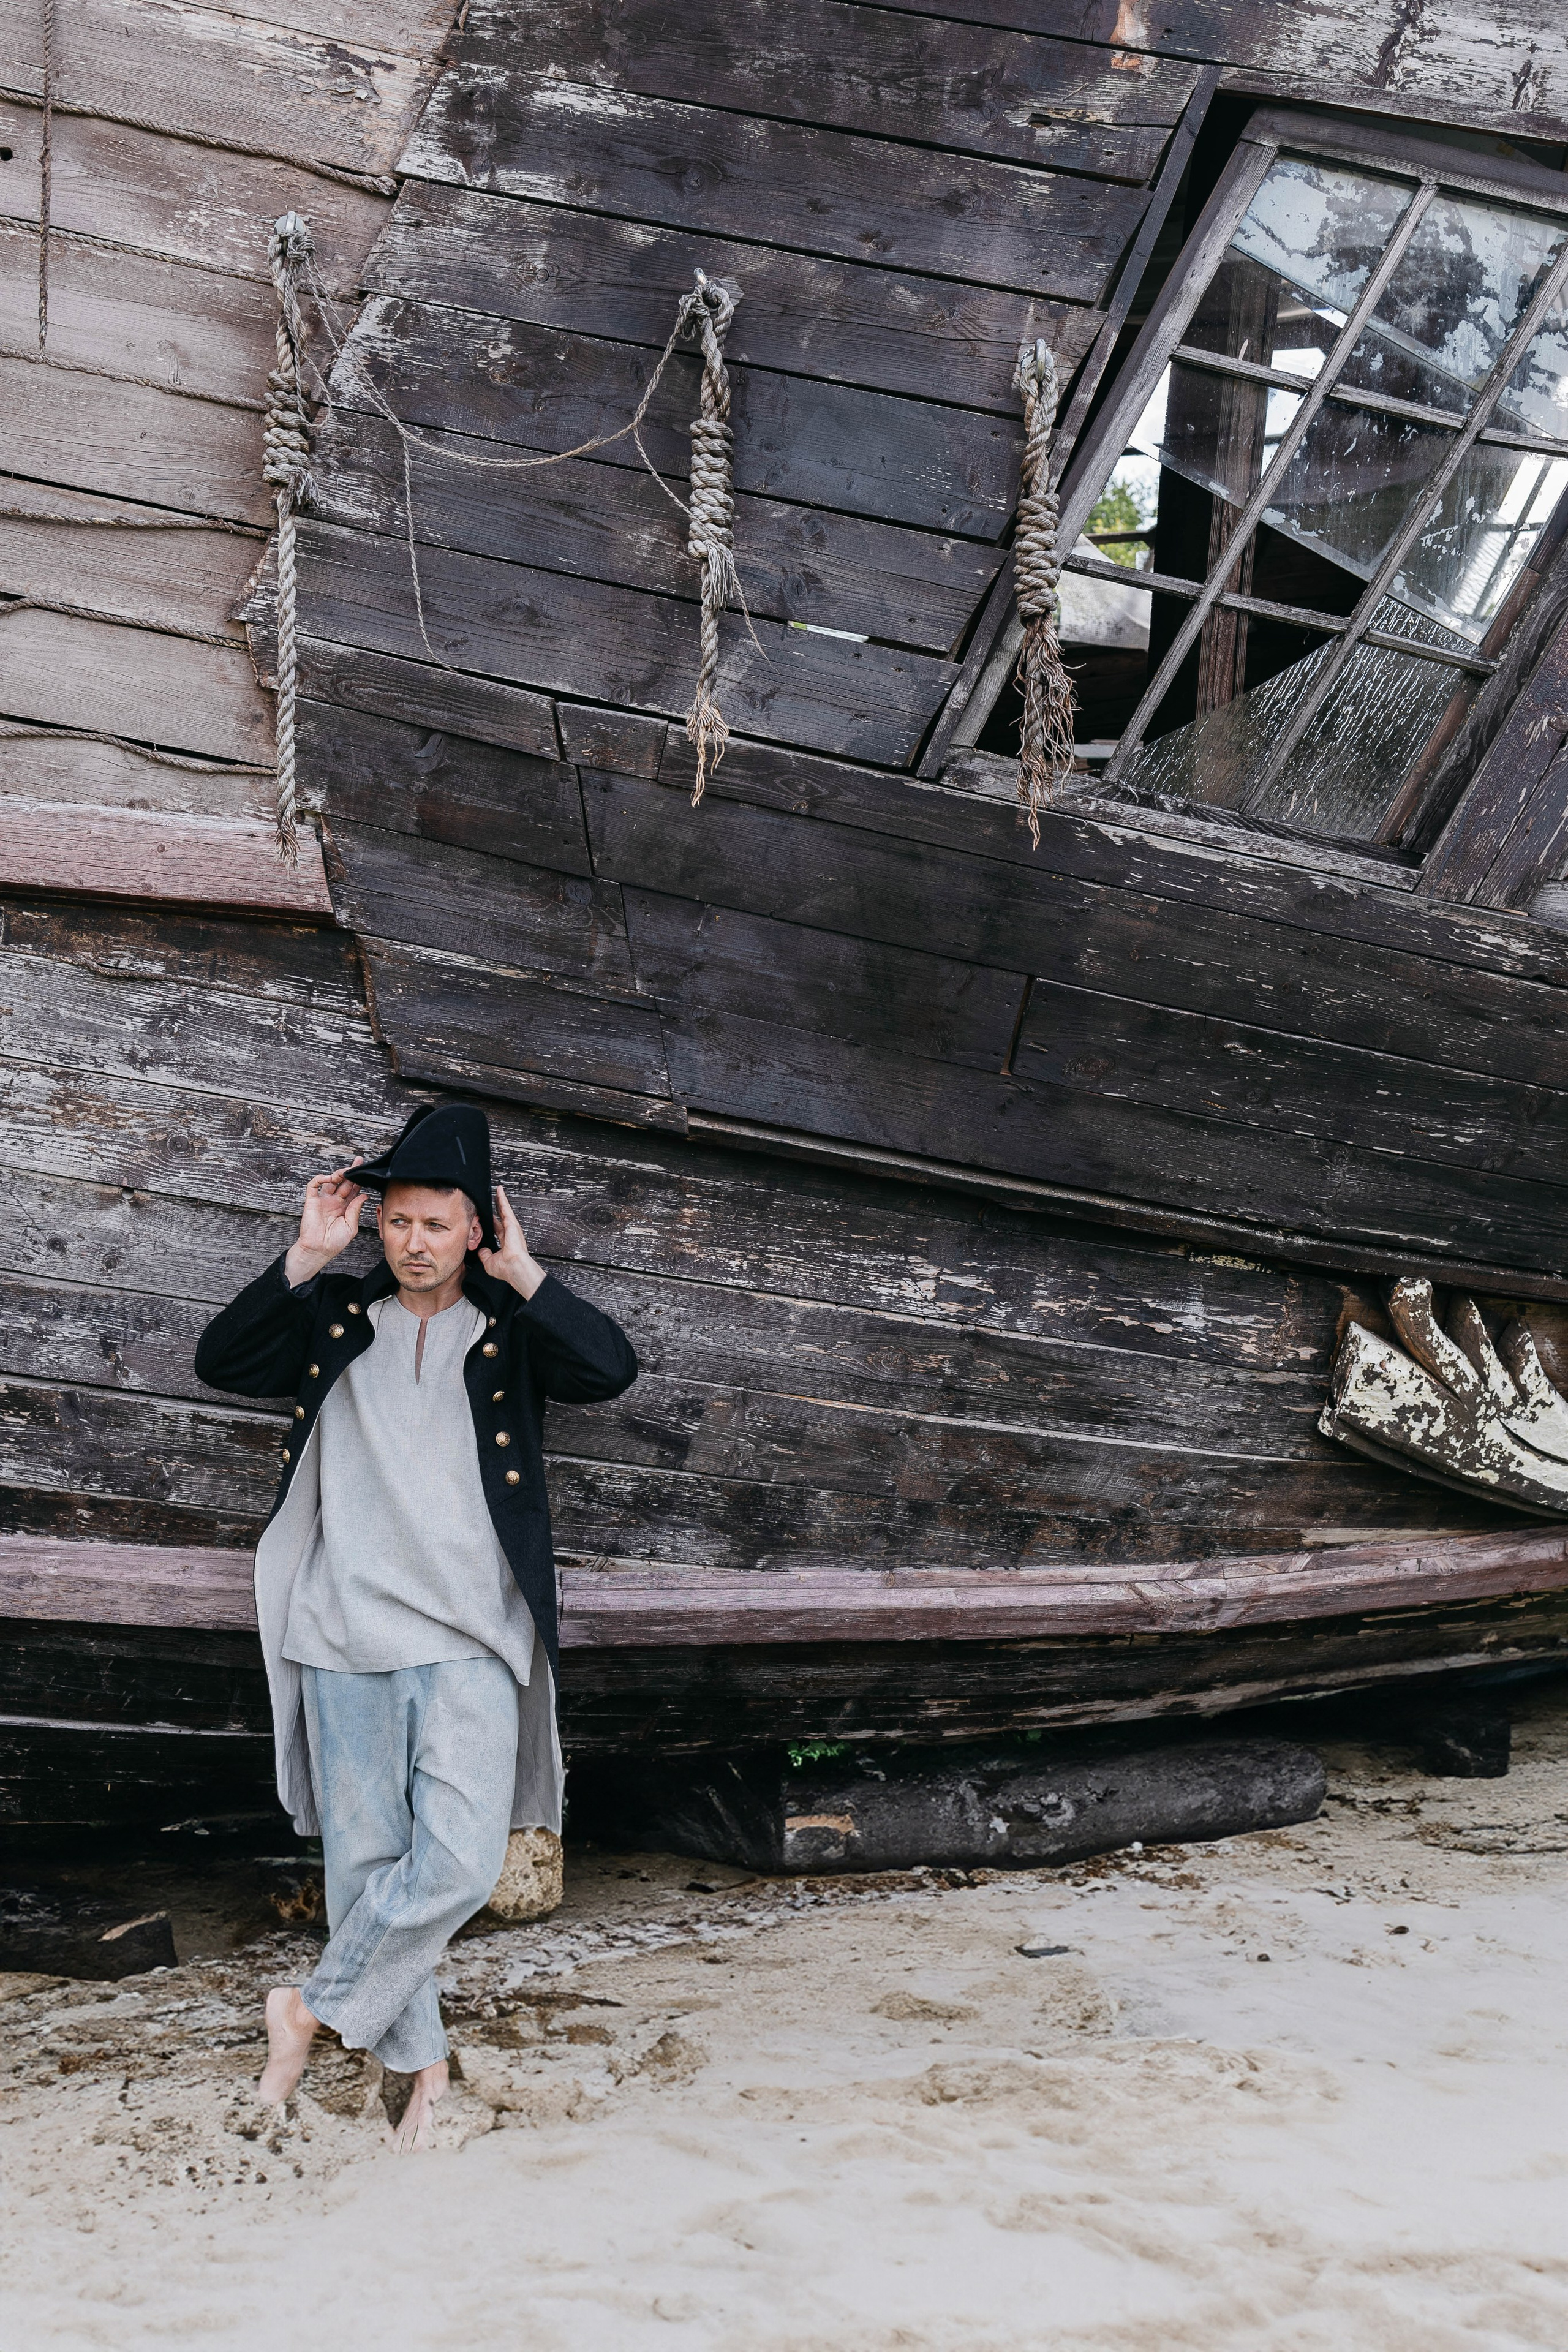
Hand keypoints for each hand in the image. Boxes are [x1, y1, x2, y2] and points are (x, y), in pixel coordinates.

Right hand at [285, 1160, 366, 1286]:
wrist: (319, 1250)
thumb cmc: (335, 1242)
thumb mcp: (351, 1226)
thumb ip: (356, 1210)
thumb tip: (364, 1195)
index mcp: (345, 1208)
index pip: (353, 1190)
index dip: (359, 1180)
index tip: (366, 1171)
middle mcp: (335, 1202)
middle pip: (344, 1183)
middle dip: (351, 1171)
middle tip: (358, 1162)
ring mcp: (323, 1200)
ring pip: (330, 1181)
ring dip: (338, 1174)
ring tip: (345, 1172)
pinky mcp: (312, 1201)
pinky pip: (313, 1186)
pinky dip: (320, 1179)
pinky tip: (329, 1178)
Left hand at [477, 1184, 544, 1299]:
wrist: (515, 1268)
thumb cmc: (506, 1269)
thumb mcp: (489, 1262)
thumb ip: (484, 1255)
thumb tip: (481, 1250)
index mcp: (506, 1243)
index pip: (498, 1229)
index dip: (493, 1222)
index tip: (488, 1217)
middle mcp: (510, 1234)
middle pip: (502, 1217)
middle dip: (498, 1208)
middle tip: (494, 1198)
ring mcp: (512, 1228)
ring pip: (505, 1210)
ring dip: (501, 1200)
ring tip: (497, 1190)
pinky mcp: (512, 1223)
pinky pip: (505, 1208)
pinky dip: (502, 1199)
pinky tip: (499, 1190)